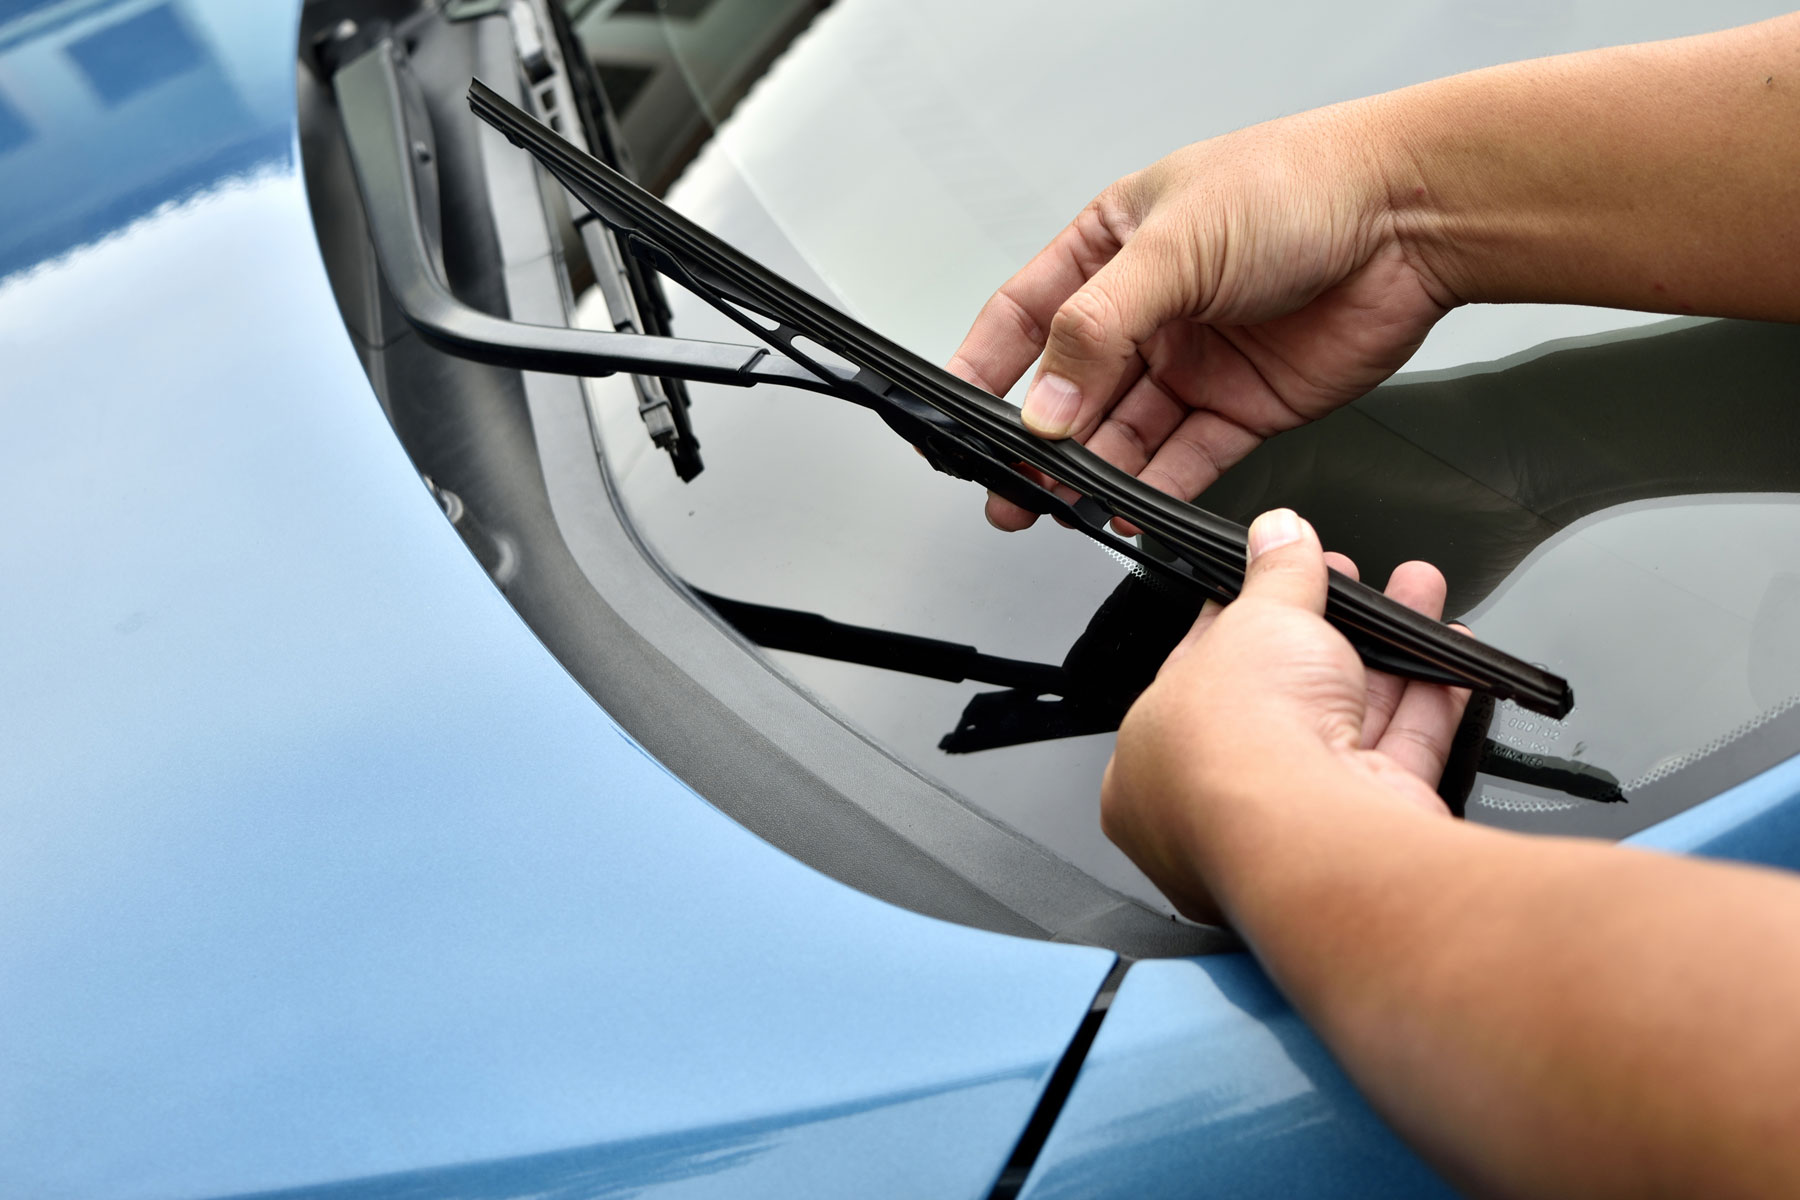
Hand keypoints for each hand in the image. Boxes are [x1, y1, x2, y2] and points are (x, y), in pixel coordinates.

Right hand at [947, 104, 1457, 531]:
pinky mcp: (1241, 405)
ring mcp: (1193, 360)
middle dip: (1037, 442)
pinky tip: (1128, 510)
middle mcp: (1149, 307)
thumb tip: (1046, 405)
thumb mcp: (1173, 246)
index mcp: (1114, 245)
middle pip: (1072, 387)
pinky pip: (1184, 458)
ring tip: (1059, 506)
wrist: (1411, 218)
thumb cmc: (1302, 186)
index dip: (985, 367)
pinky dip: (1154, 490)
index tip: (953, 415)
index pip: (1026, 314)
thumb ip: (1098, 330)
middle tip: (1007, 486)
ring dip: (1090, 473)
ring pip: (1124, 432)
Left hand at [1100, 509, 1470, 924]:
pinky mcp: (1364, 831)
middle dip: (1330, 627)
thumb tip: (1277, 533)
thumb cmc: (1239, 746)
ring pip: (1348, 721)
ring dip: (1389, 651)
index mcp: (1149, 762)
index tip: (1282, 582)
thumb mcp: (1252, 622)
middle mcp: (1220, 802)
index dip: (1243, 620)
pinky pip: (1399, 755)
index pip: (1197, 676)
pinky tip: (1449, 655)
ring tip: (1415, 589)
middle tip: (1352, 581)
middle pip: (1283, 698)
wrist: (1313, 836)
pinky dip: (1429, 702)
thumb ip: (1275, 575)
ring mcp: (1295, 822)